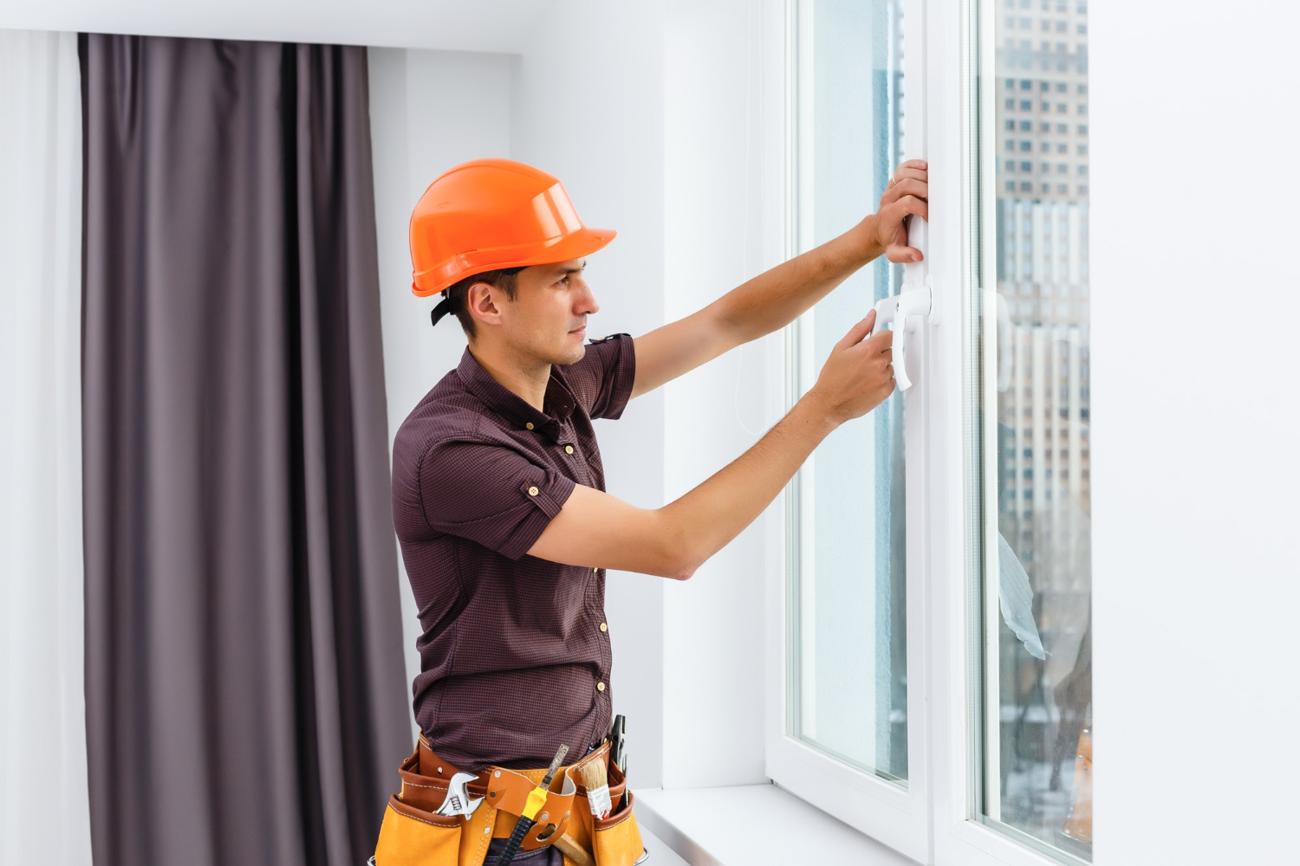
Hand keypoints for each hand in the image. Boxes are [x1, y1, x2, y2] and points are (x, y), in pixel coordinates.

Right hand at [809, 308, 895, 424]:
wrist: (829, 403)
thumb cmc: (832, 377)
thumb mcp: (841, 348)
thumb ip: (859, 329)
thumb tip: (871, 316)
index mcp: (868, 350)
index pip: (889, 335)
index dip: (883, 336)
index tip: (879, 339)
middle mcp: (879, 363)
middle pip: (892, 349)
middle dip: (881, 351)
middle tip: (864, 359)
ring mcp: (884, 378)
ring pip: (892, 365)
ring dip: (882, 366)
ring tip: (864, 373)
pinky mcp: (886, 391)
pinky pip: (892, 379)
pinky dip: (883, 379)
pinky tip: (868, 382)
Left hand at [858, 159, 928, 262]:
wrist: (878, 230)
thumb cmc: (889, 239)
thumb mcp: (894, 251)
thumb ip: (903, 255)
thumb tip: (917, 255)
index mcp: (889, 214)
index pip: (907, 203)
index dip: (922, 208)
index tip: (930, 217)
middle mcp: (888, 199)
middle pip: (908, 185)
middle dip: (925, 189)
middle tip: (935, 199)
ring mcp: (890, 189)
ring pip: (905, 174)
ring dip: (921, 176)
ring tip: (933, 185)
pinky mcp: (894, 182)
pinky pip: (903, 168)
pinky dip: (914, 165)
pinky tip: (925, 168)